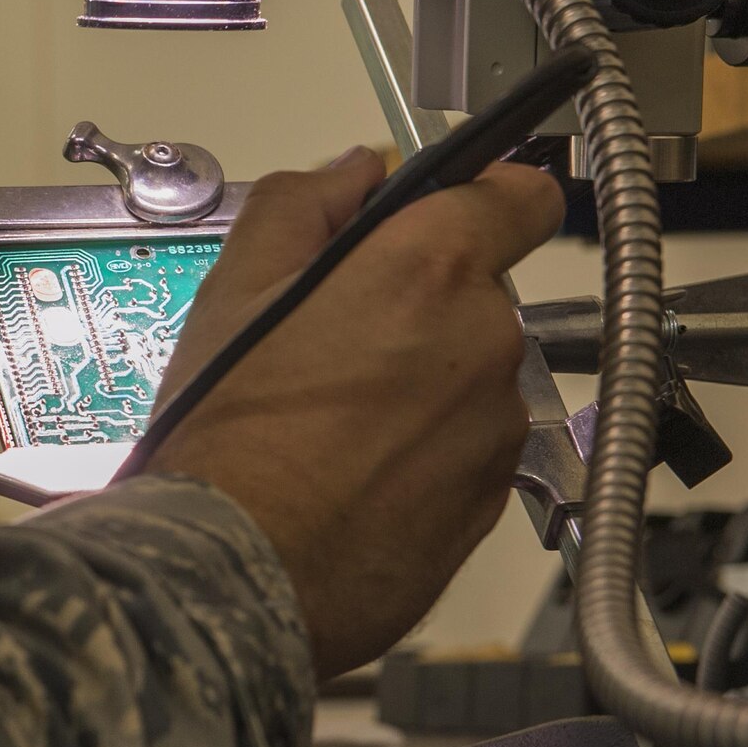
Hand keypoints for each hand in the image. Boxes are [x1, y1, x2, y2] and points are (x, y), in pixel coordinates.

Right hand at [143, 147, 565, 679]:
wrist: (233, 573)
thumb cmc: (227, 440)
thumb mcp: (233, 289)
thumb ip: (301, 205)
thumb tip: (349, 174)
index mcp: (427, 269)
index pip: (520, 197)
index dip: (485, 198)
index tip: (452, 213)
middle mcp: (484, 342)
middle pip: (478, 294)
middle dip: (420, 306)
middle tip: (337, 340)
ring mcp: (496, 428)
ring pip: (471, 377)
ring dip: (422, 385)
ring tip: (334, 422)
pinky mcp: (492, 501)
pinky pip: (467, 451)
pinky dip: (424, 453)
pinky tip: (351, 472)